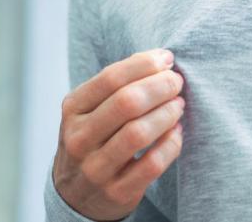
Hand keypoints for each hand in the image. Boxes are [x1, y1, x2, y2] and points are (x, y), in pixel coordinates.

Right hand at [53, 49, 185, 220]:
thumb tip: (159, 59)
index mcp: (73, 110)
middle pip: (127, 102)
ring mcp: (96, 168)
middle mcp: (79, 138)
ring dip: (167, 113)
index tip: (167, 59)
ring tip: (178, 105)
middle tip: (176, 82)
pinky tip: (177, 132)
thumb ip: (117, 85)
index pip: (111, 78)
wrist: (77, 194)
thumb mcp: (90, 109)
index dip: (145, 64)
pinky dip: (171, 144)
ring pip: (139, 133)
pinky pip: (152, 164)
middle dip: (160, 86)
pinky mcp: (117, 191)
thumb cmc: (93, 138)